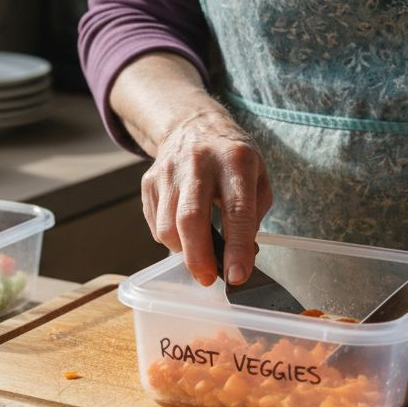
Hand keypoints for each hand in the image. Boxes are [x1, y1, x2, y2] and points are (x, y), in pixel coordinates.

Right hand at [141, 108, 272, 286]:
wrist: (193, 126)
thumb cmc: (233, 160)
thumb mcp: (258, 177)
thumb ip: (253, 216)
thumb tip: (240, 259)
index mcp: (236, 160)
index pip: (237, 210)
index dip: (237, 247)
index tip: (237, 276)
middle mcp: (199, 163)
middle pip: (191, 219)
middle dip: (199, 258)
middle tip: (208, 280)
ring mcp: (169, 171)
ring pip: (168, 226)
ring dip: (184, 251)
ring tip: (199, 255)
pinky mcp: (149, 181)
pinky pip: (155, 223)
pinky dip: (170, 239)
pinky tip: (184, 234)